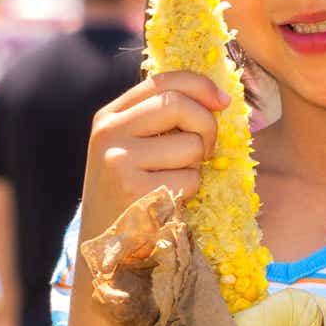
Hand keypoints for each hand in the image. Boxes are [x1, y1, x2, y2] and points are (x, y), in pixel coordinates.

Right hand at [81, 71, 227, 238]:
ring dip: (196, 165)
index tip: (223, 101)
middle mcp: (109, 133)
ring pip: (189, 145)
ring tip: (176, 180)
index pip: (161, 80)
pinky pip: (189, 179)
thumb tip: (219, 99)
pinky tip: (170, 201)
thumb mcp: (131, 147)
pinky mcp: (137, 193)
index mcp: (109, 116)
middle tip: (207, 148)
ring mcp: (120, 162)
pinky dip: (191, 190)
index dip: (199, 85)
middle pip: (177, 104)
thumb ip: (160, 120)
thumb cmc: (129, 192)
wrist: (103, 245)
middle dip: (206, 125)